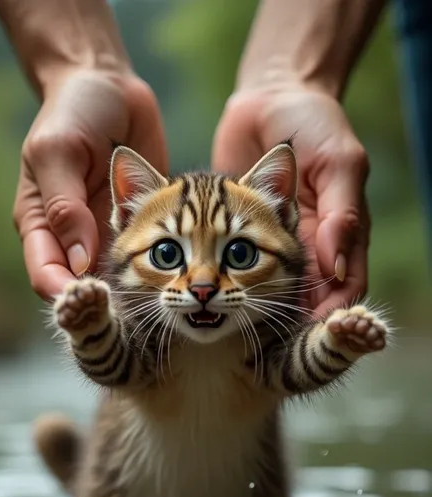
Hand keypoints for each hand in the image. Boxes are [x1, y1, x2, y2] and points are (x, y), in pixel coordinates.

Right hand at [14, 68, 167, 299]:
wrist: (110, 86)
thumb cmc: (74, 112)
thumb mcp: (60, 151)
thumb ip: (65, 204)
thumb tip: (78, 260)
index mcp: (40, 222)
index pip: (47, 274)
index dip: (66, 295)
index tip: (93, 305)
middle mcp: (70, 235)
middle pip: (80, 286)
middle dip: (103, 304)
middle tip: (132, 316)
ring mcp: (101, 232)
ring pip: (112, 279)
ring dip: (131, 294)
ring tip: (157, 307)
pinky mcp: (133, 224)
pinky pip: (141, 255)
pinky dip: (153, 270)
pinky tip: (174, 281)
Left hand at [212, 87, 369, 315]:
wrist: (272, 96)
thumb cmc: (314, 123)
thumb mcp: (338, 162)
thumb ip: (341, 211)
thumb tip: (335, 263)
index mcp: (339, 233)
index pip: (343, 285)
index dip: (331, 312)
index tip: (312, 332)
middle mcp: (309, 243)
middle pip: (307, 296)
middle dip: (292, 320)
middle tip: (270, 341)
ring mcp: (275, 240)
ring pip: (272, 288)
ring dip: (259, 309)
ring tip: (238, 327)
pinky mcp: (242, 232)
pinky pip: (237, 265)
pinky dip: (229, 283)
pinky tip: (213, 300)